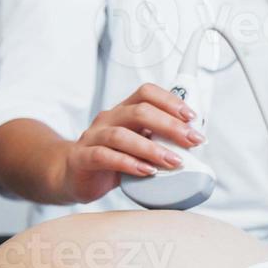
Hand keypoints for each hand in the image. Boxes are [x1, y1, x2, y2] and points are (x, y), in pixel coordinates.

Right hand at [60, 83, 205, 203]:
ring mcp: (93, 137)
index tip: (192, 117)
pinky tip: (147, 172)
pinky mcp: (83, 158)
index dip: (171, 101)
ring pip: (122, 135)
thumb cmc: (111, 158)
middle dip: (170, 126)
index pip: (147, 93)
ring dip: (152, 148)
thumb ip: (160, 140)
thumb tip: (194, 144)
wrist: (73, 174)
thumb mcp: (137, 144)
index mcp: (124, 110)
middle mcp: (109, 118)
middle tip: (192, 141)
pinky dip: (129, 164)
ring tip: (173, 161)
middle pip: (139, 111)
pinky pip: (104, 156)